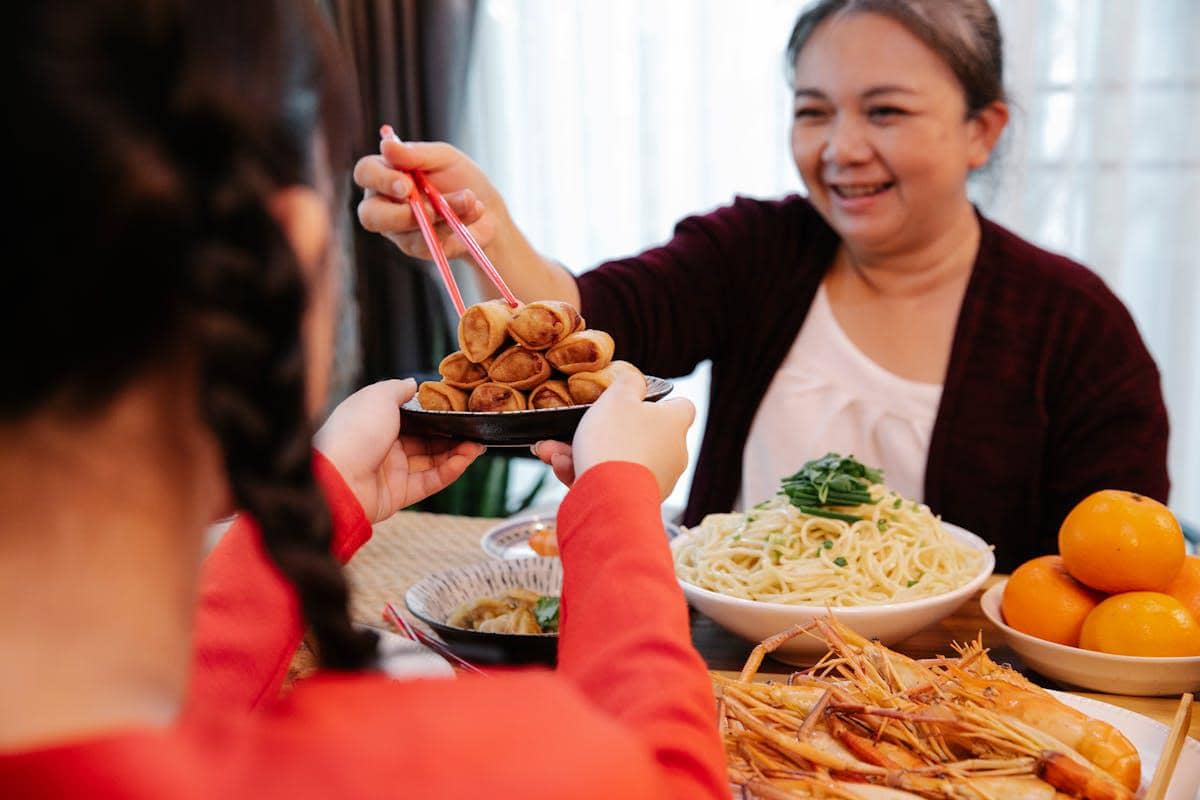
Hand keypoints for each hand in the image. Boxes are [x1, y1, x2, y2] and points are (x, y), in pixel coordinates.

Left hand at [314, 379, 484, 521]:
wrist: (337, 478)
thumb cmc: (354, 432)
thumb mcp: (378, 397)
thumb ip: (398, 389)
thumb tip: (414, 384)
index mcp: (375, 420)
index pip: (412, 415)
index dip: (436, 412)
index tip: (459, 408)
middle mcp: (384, 444)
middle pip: (426, 438)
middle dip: (452, 433)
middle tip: (475, 428)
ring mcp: (392, 470)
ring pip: (432, 460)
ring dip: (456, 452)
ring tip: (478, 444)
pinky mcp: (399, 494)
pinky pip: (430, 481)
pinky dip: (450, 470)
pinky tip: (466, 458)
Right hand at [354, 138, 502, 260]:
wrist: (488, 209)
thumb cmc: (460, 177)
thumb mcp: (443, 157)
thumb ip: (415, 154)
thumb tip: (385, 145)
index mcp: (384, 173)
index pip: (365, 173)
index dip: (381, 180)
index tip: (407, 184)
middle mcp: (383, 203)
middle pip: (370, 215)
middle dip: (400, 214)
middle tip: (430, 209)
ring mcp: (398, 230)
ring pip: (406, 230)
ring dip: (442, 214)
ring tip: (470, 199)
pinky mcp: (417, 248)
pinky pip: (427, 243)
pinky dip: (453, 226)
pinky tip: (472, 213)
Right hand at [532, 373, 695, 500]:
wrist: (609, 498)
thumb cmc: (615, 442)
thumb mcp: (617, 397)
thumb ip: (628, 382)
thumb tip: (635, 381)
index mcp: (674, 424)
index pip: (681, 407)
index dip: (660, 402)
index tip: (636, 402)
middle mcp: (672, 453)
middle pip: (638, 435)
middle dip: (602, 431)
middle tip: (575, 427)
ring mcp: (657, 480)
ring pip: (617, 459)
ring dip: (584, 452)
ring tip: (554, 451)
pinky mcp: (636, 502)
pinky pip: (610, 482)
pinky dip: (585, 474)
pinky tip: (560, 467)